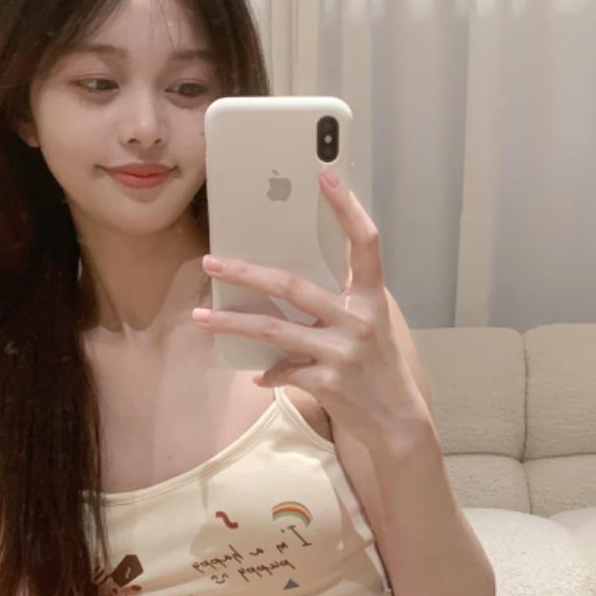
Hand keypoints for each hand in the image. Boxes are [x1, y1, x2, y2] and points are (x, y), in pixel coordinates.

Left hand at [192, 169, 426, 442]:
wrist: (396, 421)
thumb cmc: (376, 365)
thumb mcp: (368, 325)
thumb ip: (339, 301)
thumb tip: (283, 279)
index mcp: (372, 297)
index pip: (365, 242)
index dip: (347, 206)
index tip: (326, 173)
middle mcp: (359, 319)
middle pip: (293, 285)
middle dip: (246, 272)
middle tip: (212, 260)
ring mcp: (343, 351)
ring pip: (274, 329)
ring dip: (231, 324)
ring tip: (200, 316)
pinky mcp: (328, 381)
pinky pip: (282, 370)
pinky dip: (268, 372)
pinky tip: (259, 374)